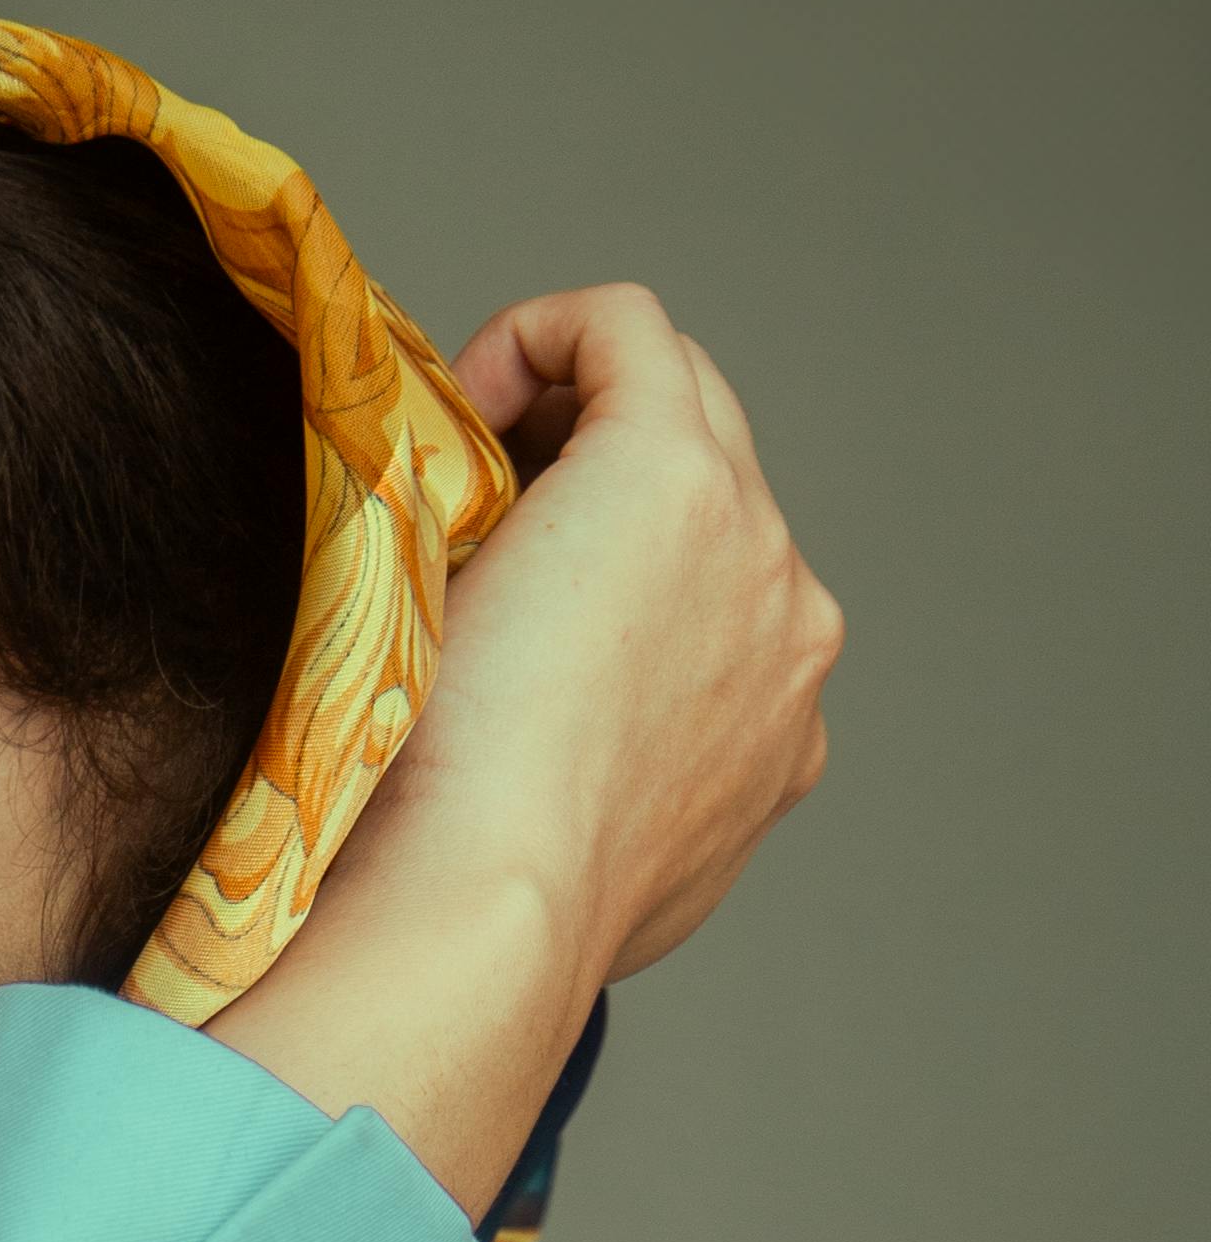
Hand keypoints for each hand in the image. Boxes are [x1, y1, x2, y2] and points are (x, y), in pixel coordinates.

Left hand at [213, 281, 840, 1217]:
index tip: (500, 591)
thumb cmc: (471, 909)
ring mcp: (749, 545)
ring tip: (454, 461)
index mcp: (770, 733)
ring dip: (565, 409)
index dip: (602, 571)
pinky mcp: (674, 470)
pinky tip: (459, 391)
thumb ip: (576, 810)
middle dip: (596, 474)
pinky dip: (542, 334)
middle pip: (712, 480)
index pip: (710, 595)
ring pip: (675, 400)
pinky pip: (627, 329)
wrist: (485, 911)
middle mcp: (786, 629)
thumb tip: (503, 792)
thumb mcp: (559, 862)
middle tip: (471, 513)